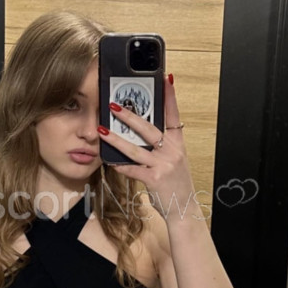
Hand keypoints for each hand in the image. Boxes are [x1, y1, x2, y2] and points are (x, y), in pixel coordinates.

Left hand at [99, 75, 194, 219]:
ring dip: (117, 138)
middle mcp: (172, 152)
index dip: (170, 97)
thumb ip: (162, 146)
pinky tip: (109, 160)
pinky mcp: (154, 179)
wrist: (184, 208)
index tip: (166, 79)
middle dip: (130, 116)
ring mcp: (164, 165)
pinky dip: (120, 165)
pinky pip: (133, 169)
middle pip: (149, 128)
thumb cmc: (176, 183)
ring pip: (136, 148)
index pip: (174, 115)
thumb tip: (142, 132)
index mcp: (178, 144)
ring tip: (102, 130)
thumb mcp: (174, 160)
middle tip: (115, 105)